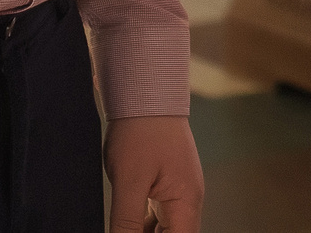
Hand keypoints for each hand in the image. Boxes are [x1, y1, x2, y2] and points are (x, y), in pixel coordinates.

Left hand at [106, 115, 204, 231]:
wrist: (145, 92)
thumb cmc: (141, 131)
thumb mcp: (129, 183)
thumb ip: (126, 224)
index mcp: (187, 201)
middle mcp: (188, 199)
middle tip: (124, 230)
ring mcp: (178, 190)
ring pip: (164, 229)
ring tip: (122, 226)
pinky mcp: (165, 183)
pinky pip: (157, 216)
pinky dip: (142, 225)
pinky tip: (124, 224)